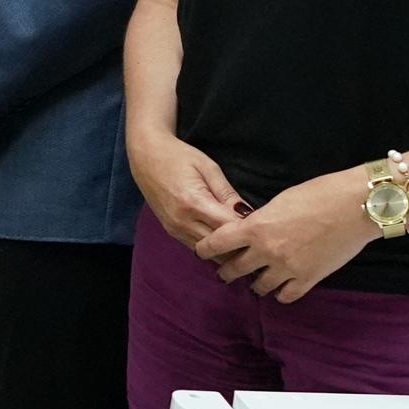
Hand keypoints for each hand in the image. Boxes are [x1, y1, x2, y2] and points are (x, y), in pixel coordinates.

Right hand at [129, 130, 250, 251]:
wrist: (146, 156)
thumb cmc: (179, 156)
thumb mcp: (209, 168)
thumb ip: (228, 193)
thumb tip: (248, 214)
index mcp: (194, 203)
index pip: (228, 228)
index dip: (247, 230)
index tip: (262, 227)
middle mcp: (182, 221)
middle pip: (219, 246)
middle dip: (239, 244)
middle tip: (257, 239)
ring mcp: (175, 229)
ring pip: (208, 252)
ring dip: (226, 249)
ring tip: (244, 242)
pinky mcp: (171, 231)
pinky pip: (196, 247)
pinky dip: (212, 247)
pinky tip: (225, 241)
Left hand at [193, 168, 378, 302]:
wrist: (356, 206)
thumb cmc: (321, 193)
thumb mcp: (281, 201)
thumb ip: (261, 220)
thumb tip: (251, 230)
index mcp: (256, 227)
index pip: (216, 244)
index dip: (205, 249)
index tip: (202, 252)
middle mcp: (267, 251)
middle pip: (233, 270)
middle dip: (227, 271)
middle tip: (226, 271)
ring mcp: (287, 268)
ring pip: (258, 287)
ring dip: (254, 284)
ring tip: (256, 280)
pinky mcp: (308, 279)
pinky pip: (285, 296)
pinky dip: (280, 293)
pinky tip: (280, 287)